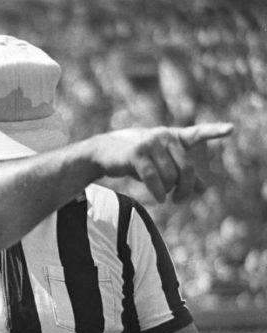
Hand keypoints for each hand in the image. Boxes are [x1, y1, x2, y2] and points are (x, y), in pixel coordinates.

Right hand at [93, 123, 232, 202]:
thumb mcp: (160, 164)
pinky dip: (158, 192)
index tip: (231, 129)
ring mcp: (150, 143)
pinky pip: (153, 178)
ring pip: (170, 176)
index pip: (197, 134)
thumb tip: (202, 190)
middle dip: (185, 189)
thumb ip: (181, 174)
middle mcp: (164, 137)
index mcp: (173, 137)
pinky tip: (159, 199)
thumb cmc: (135, 158)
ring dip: (168, 192)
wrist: (103, 152)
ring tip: (163, 196)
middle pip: (187, 169)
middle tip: (180, 201)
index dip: (214, 131)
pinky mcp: (137, 154)